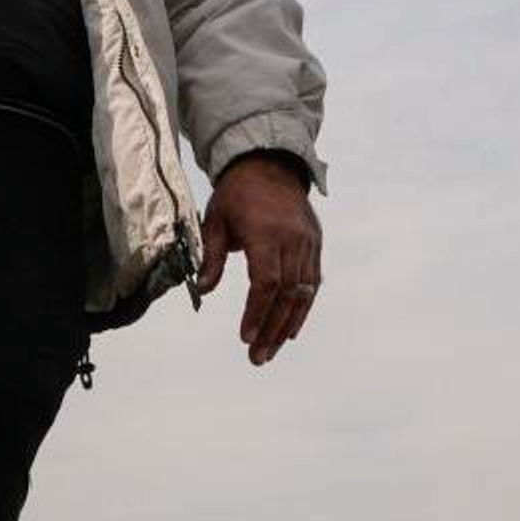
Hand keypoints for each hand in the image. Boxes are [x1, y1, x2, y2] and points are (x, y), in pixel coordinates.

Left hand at [197, 152, 321, 365]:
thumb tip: (204, 289)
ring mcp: (308, 243)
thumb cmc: (236, 194)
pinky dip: (303, 308)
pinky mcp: (315, 244)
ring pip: (303, 293)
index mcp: (267, 234)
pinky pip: (312, 282)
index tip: (246, 337)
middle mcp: (293, 241)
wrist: (269, 162)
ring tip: (271, 351)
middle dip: (272, 329)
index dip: (257, 313)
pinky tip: (291, 329)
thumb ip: (211, 257)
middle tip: (257, 357)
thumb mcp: (215, 222)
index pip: (266, 283)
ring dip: (287, 325)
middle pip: (287, 295)